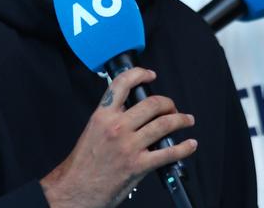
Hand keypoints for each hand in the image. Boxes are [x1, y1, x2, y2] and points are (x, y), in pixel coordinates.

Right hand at [40, 67, 196, 207]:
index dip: (140, 74)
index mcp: (103, 116)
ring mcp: (129, 146)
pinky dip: (183, 148)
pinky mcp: (138, 165)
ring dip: (180, 120)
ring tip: (186, 120)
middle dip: (168, 103)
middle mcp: (117, 128)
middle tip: (172, 107)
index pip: (122, 84)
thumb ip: (111, 116)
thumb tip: (131, 107)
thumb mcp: (92, 130)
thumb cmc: (82, 164)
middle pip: (152, 104)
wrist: (74, 190)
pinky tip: (189, 145)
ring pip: (164, 124)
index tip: (150, 74)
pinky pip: (168, 153)